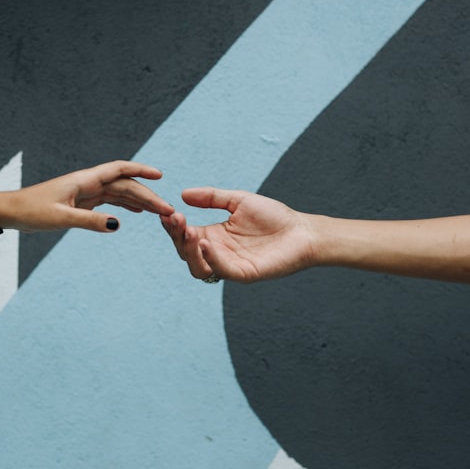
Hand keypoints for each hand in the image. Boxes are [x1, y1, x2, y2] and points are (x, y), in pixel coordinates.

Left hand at [0, 160, 173, 231]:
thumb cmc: (30, 211)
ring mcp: (86, 192)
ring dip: (140, 201)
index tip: (160, 176)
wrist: (10, 212)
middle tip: (167, 211)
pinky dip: (125, 206)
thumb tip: (118, 223)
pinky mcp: (82, 202)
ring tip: (160, 213)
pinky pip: (109, 202)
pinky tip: (137, 212)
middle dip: (147, 196)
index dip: (141, 171)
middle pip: (125, 185)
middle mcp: (88, 183)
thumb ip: (89, 221)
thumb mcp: (60, 218)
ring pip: (119, 194)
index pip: (119, 170)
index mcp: (84, 180)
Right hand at [160, 187, 316, 281]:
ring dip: (189, 251)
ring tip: (189, 231)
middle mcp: (217, 253)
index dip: (173, 225)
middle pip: (185, 252)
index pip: (185, 234)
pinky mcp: (244, 274)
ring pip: (197, 267)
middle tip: (176, 218)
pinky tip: (206, 242)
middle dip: (176, 236)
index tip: (167, 211)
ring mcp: (229, 265)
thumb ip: (212, 197)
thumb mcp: (238, 201)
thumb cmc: (273, 216)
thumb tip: (183, 194)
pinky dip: (211, 258)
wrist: (302, 230)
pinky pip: (221, 270)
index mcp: (213, 236)